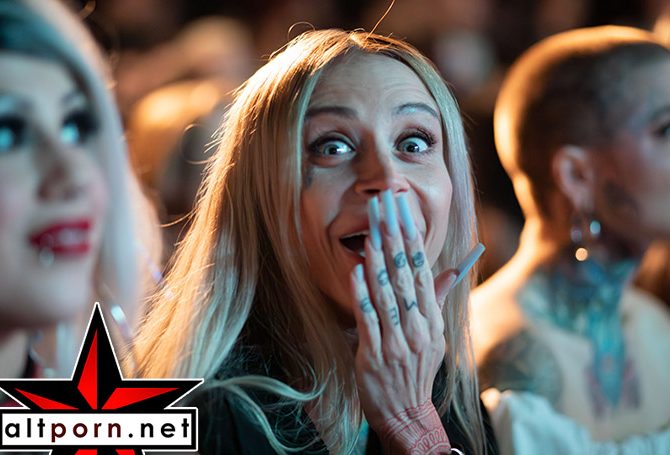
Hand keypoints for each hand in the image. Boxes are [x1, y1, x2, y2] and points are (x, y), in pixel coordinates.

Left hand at [351, 191, 455, 453]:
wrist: (405, 411)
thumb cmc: (417, 369)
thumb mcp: (434, 336)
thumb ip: (436, 300)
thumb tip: (451, 270)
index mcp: (431, 319)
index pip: (422, 271)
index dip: (412, 239)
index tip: (405, 212)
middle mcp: (416, 326)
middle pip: (404, 275)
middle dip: (395, 238)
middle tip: (386, 209)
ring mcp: (395, 340)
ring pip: (386, 293)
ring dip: (378, 260)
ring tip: (371, 232)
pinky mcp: (374, 354)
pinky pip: (368, 319)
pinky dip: (362, 294)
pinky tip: (356, 271)